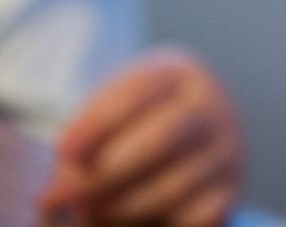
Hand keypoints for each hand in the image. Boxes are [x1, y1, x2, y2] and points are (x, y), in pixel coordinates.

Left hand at [40, 47, 243, 225]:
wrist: (198, 124)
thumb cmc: (140, 116)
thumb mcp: (116, 106)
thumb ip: (87, 138)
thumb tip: (52, 198)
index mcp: (179, 73)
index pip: (138, 95)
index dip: (98, 125)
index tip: (63, 151)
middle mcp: (212, 108)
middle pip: (161, 140)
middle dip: (106, 173)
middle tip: (63, 197)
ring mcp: (228, 151)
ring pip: (176, 185)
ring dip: (123, 205)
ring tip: (87, 212)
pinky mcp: (232, 192)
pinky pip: (197, 217)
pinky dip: (159, 223)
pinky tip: (125, 221)